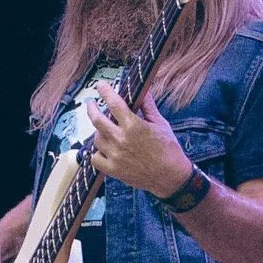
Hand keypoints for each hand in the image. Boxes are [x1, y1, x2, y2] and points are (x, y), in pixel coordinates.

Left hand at [88, 84, 192, 198]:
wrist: (171, 177)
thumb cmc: (169, 149)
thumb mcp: (161, 124)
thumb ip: (148, 107)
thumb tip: (143, 91)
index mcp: (133, 125)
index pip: (113, 103)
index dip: (105, 91)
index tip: (100, 85)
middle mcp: (121, 139)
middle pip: (96, 119)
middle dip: (92, 108)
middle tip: (92, 104)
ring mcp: (115, 156)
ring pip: (96, 138)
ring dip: (99, 132)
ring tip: (105, 130)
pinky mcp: (113, 170)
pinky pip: (95, 158)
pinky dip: (97, 153)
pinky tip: (103, 149)